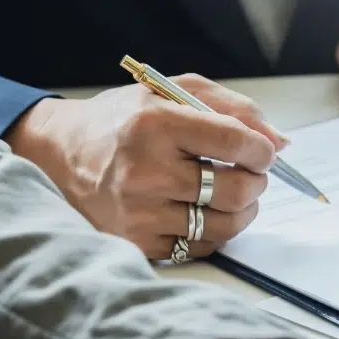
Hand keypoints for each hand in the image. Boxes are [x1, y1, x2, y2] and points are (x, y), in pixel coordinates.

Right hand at [6, 75, 286, 259]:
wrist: (60, 153)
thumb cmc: (122, 120)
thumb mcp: (170, 91)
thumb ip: (229, 108)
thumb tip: (279, 141)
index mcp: (155, 124)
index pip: (235, 142)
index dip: (263, 149)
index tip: (264, 151)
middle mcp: (145, 171)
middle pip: (236, 190)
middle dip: (258, 182)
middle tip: (252, 174)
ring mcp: (139, 213)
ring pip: (223, 225)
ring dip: (244, 210)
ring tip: (234, 194)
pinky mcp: (136, 242)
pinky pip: (199, 247)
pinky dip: (214, 231)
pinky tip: (204, 212)